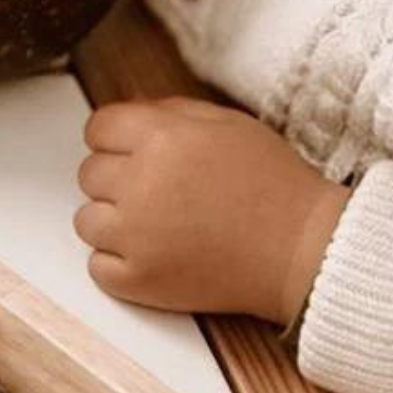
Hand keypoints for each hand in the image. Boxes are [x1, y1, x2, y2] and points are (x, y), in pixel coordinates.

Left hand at [75, 97, 350, 322]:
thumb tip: (127, 111)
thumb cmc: (272, 183)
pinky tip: (152, 253)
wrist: (306, 250)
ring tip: (155, 223)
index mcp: (159, 137)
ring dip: (112, 220)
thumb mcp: (224, 122)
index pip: (96, 128)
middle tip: (155, 188)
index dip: (114, 137)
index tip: (130, 149)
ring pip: (86, 220)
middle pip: (88, 173)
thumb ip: (168, 110)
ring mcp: (137, 236)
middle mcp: (140, 183)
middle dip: (115, 176)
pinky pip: (97, 267)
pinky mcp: (142, 281)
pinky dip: (118, 263)